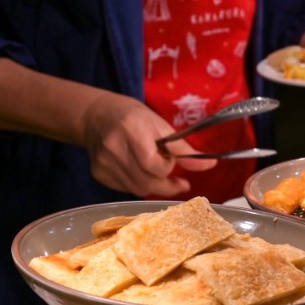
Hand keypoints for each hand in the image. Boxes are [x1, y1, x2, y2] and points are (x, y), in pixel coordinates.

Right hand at [81, 93, 213, 198]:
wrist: (96, 115)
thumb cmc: (133, 117)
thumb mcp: (160, 125)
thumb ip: (183, 148)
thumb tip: (209, 165)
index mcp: (131, 130)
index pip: (153, 164)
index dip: (167, 167)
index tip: (173, 161)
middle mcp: (114, 149)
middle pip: (146, 182)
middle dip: (167, 185)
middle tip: (180, 183)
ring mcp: (104, 163)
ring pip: (137, 189)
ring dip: (155, 187)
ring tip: (161, 176)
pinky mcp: (98, 173)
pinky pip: (126, 188)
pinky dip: (139, 185)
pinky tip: (142, 174)